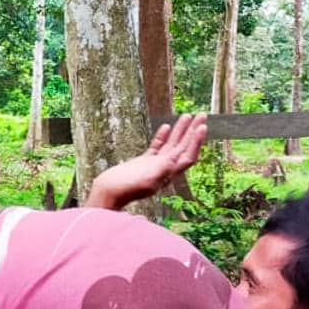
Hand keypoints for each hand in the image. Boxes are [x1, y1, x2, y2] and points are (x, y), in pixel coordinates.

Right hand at [85, 114, 206, 210]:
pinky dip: (163, 136)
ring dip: (181, 131)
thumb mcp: (144, 179)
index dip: (197, 141)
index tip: (202, 126)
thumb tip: (173, 161)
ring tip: (188, 115)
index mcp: (168, 173)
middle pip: (184, 148)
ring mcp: (154, 165)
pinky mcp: (143, 162)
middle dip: (194, 131)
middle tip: (202, 115)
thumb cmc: (124, 189)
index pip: (188, 155)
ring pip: (172, 145)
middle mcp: (164, 169)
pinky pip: (157, 147)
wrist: (106, 192)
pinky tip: (166, 126)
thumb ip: (160, 170)